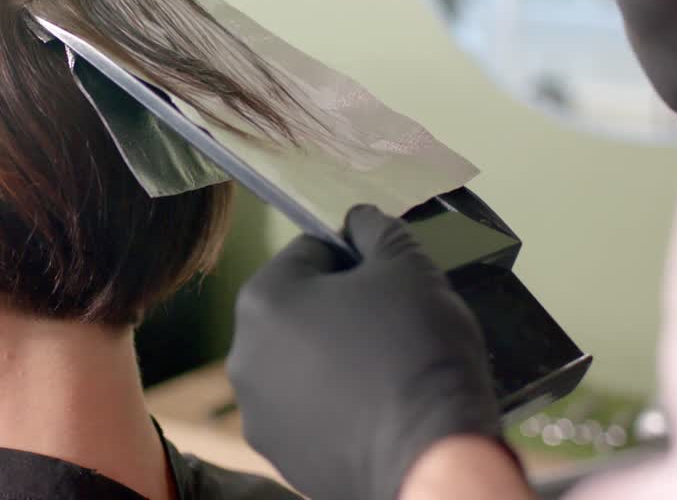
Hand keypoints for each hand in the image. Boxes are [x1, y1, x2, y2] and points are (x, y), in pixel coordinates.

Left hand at [227, 206, 510, 499]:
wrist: (431, 457)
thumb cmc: (418, 355)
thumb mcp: (409, 267)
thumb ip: (377, 231)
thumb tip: (360, 219)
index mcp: (263, 298)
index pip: (311, 253)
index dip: (357, 261)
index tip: (388, 283)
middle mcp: (245, 354)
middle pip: (300, 309)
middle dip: (341, 310)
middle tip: (392, 327)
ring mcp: (258, 410)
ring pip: (301, 361)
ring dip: (334, 358)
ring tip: (384, 372)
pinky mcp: (280, 453)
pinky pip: (307, 410)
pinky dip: (334, 405)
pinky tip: (373, 408)